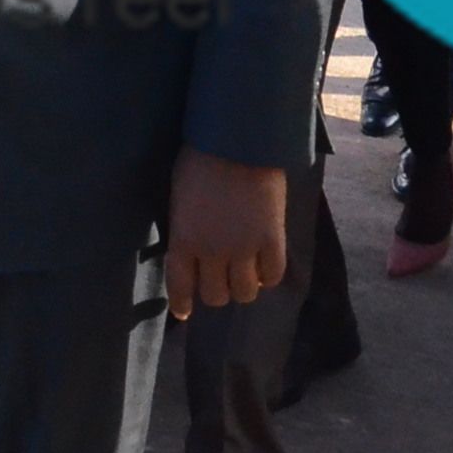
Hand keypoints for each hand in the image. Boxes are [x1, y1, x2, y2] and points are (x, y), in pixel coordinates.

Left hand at [161, 148, 287, 320]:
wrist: (238, 140)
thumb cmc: (200, 159)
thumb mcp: (179, 197)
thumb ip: (185, 228)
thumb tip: (191, 246)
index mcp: (183, 240)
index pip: (180, 286)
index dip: (183, 303)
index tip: (185, 312)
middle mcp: (212, 252)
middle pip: (216, 296)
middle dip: (216, 291)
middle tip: (221, 279)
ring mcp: (244, 249)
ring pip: (245, 293)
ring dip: (243, 287)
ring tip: (245, 273)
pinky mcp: (272, 239)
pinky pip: (273, 274)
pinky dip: (268, 276)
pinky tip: (265, 267)